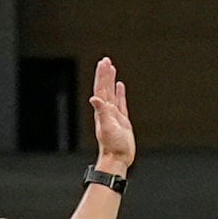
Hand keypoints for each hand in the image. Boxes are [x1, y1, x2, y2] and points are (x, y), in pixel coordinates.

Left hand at [89, 57, 134, 172]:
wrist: (118, 158)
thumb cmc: (112, 146)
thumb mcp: (106, 127)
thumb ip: (101, 112)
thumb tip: (94, 98)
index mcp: (103, 110)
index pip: (101, 88)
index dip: (102, 75)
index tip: (104, 63)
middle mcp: (107, 110)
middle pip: (105, 87)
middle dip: (105, 73)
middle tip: (106, 60)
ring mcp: (114, 115)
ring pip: (112, 93)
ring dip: (111, 80)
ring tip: (111, 68)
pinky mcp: (122, 120)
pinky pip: (121, 102)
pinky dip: (120, 93)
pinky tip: (120, 86)